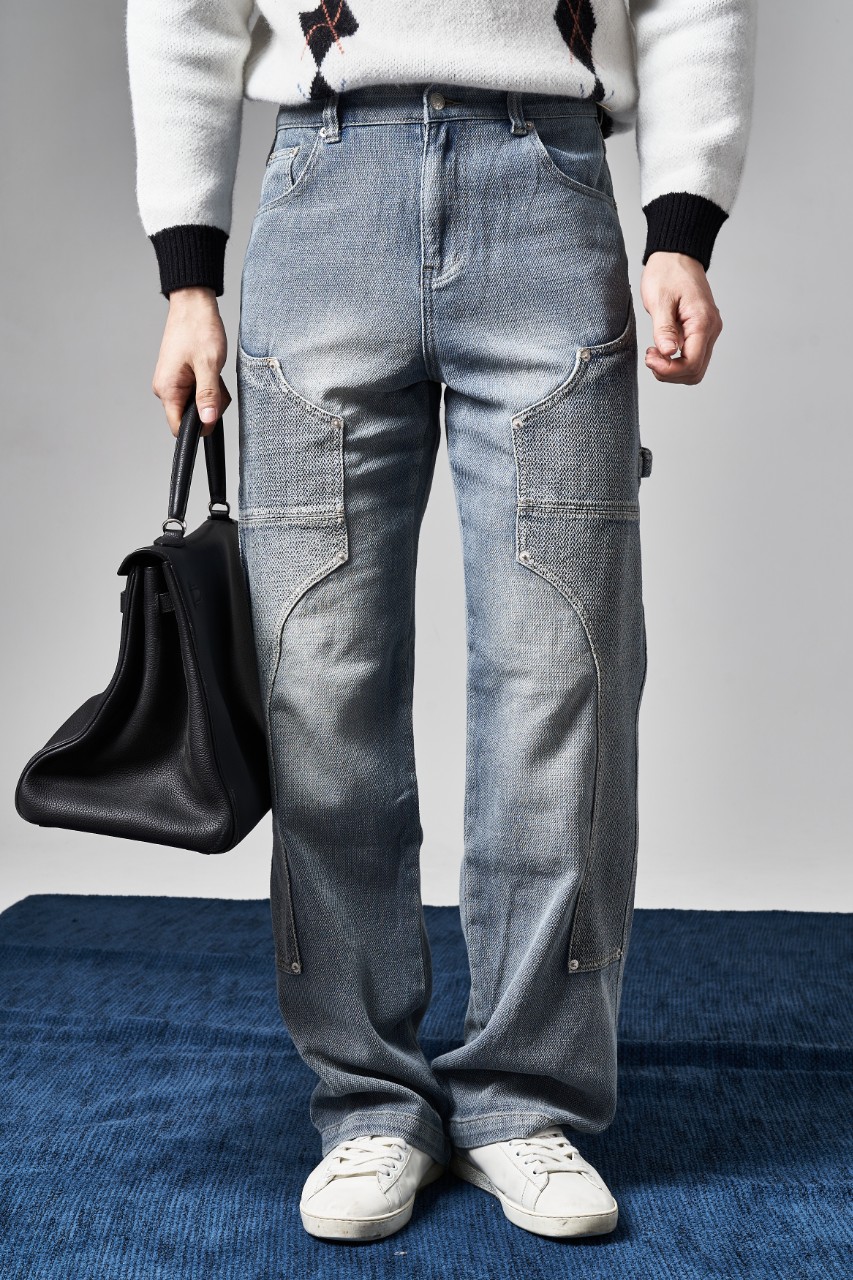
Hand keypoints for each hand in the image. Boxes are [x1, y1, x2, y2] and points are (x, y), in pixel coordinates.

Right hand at [152, 286, 232, 436]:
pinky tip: (211, 370)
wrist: (193, 304)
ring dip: (211, 394)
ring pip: (196, 404)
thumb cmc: (198, 329)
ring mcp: (172, 382)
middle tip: (217, 383)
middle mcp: (165, 388)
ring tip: (214, 372)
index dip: (199, 427)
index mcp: (167, 389)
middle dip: (209, 407)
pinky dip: (208, 385)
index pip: (178, 427)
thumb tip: (207, 421)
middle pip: (189, 417)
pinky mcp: (180, 376)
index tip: (214, 414)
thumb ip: (208, 396)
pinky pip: (196, 391)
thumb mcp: (209, 365)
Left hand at [640, 252, 722, 384]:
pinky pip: (692, 357)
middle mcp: (711, 330)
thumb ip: (664, 328)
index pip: (692, 364)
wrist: (677, 255)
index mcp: (703, 322)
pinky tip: (662, 349)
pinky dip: (676, 361)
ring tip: (655, 353)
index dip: (669, 370)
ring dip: (672, 370)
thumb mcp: (660, 300)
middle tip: (651, 357)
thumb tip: (668, 352)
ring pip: (695, 368)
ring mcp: (709, 331)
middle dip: (670, 373)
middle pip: (695, 372)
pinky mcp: (702, 331)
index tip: (650, 357)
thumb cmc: (668, 272)